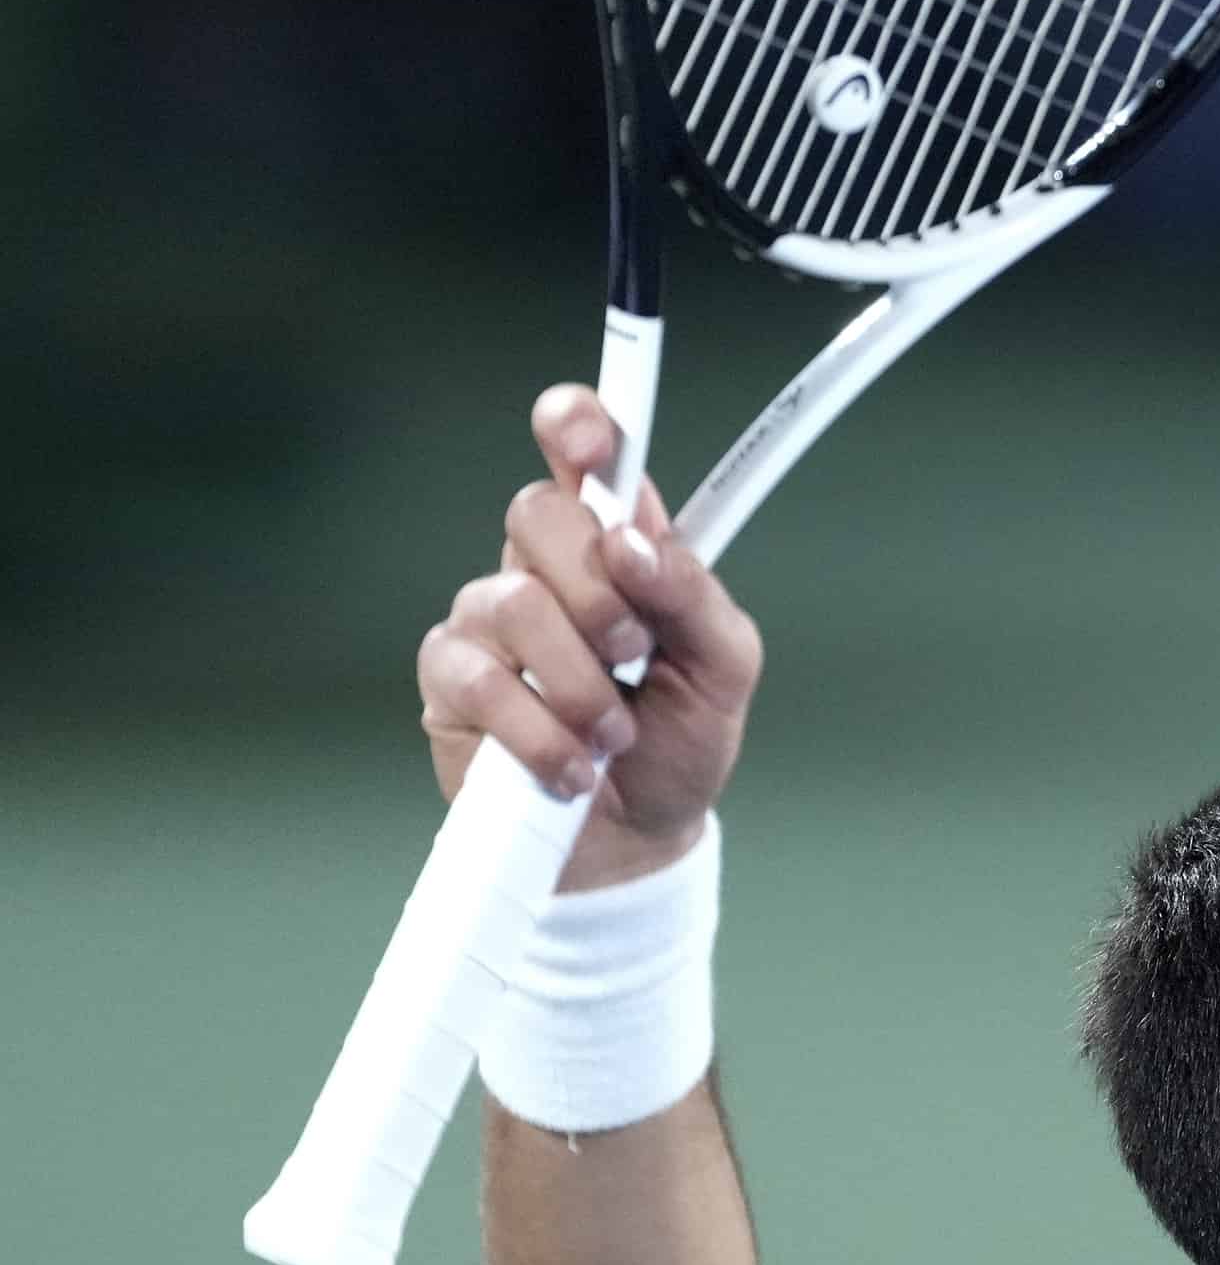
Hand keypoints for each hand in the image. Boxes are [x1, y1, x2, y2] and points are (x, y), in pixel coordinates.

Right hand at [414, 386, 764, 889]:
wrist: (637, 838)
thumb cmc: (679, 740)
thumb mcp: (723, 667)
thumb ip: (693, 594)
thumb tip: (634, 542)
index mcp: (618, 545)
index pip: (583, 456)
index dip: (577, 427)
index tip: (592, 444)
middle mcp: (546, 567)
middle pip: (536, 513)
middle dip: (600, 591)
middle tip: (635, 652)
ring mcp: (489, 619)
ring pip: (513, 601)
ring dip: (580, 681)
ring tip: (613, 731)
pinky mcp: (450, 681)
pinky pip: (479, 677)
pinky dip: (539, 730)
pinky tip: (572, 763)